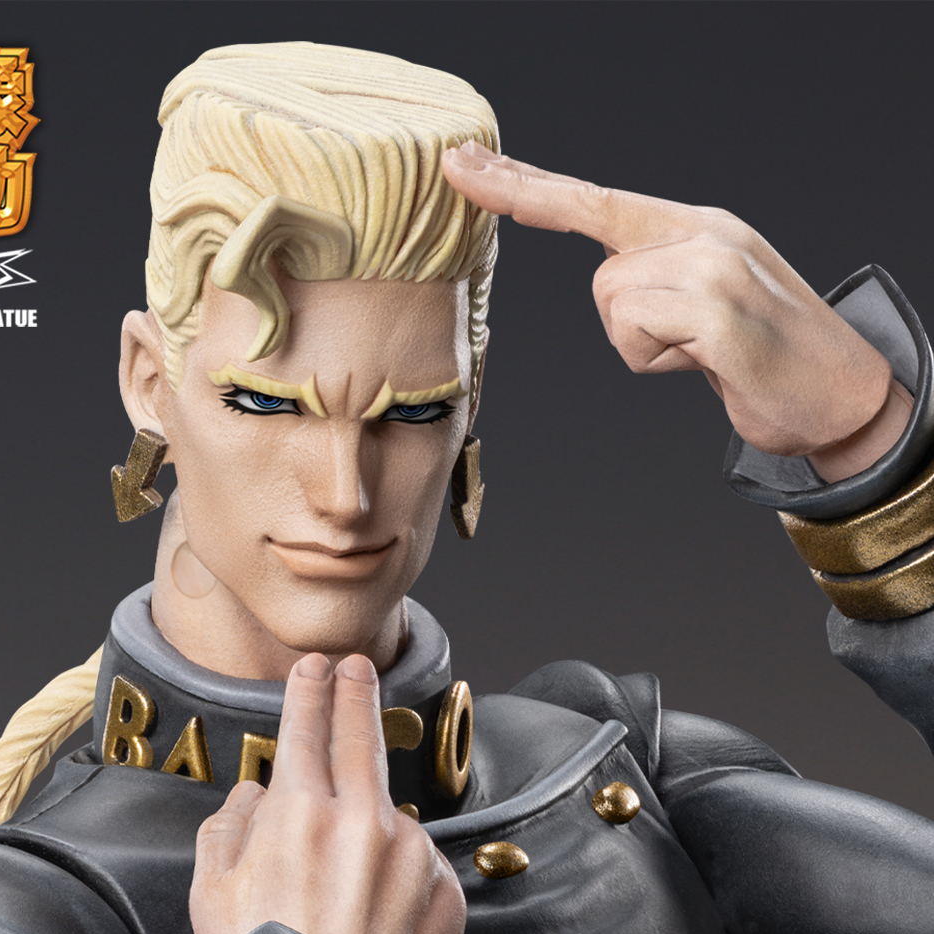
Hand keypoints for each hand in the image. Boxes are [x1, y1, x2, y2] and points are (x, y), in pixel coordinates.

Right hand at [190, 652, 465, 933]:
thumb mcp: (212, 893)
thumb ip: (227, 827)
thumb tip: (251, 795)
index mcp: (301, 812)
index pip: (308, 726)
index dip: (309, 690)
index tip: (314, 667)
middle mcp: (366, 822)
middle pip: (363, 738)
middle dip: (357, 694)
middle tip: (357, 668)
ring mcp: (414, 858)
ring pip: (392, 815)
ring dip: (372, 824)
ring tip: (341, 881)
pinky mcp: (447, 895)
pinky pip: (420, 868)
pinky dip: (398, 878)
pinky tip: (372, 917)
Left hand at [442, 145, 910, 478]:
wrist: (842, 395)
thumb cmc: (768, 363)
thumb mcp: (706, 307)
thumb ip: (658, 283)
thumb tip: (616, 287)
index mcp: (696, 227)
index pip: (592, 201)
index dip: (522, 186)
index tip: (462, 167)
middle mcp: (702, 231)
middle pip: (602, 277)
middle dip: (632, 325)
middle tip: (687, 340)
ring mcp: (711, 263)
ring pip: (615, 307)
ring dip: (648, 350)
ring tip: (706, 355)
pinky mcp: (715, 306)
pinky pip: (638, 334)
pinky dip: (662, 362)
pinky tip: (714, 361)